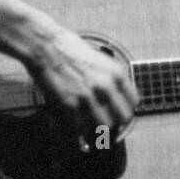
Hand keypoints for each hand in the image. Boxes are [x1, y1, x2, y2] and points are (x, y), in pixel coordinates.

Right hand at [27, 24, 137, 144]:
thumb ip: (109, 77)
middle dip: (116, 122)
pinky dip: (81, 132)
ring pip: (105, 127)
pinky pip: (82, 128)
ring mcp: (89, 98)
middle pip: (123, 118)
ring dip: (99, 129)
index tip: (118, 112)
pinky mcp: (71, 106)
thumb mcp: (99, 59)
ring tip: (92, 129)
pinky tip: (78, 130)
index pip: (134, 102)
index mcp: (116, 73)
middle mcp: (107, 87)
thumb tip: (113, 94)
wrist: (45, 46)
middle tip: (106, 123)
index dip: (126, 109)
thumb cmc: (68, 48)